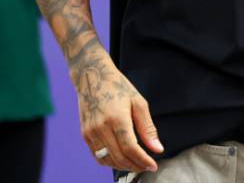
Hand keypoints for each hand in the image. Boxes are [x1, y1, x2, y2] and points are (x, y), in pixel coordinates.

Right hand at [74, 46, 162, 172]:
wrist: (92, 77)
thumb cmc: (118, 87)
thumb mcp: (138, 103)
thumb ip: (147, 128)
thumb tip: (157, 149)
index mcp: (117, 118)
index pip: (130, 148)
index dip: (143, 160)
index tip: (153, 166)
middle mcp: (101, 128)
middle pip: (119, 157)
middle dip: (135, 166)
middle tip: (147, 166)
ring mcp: (90, 132)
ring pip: (107, 160)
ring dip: (123, 166)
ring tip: (136, 164)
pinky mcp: (85, 134)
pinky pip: (98, 155)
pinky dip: (110, 161)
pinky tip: (121, 159)